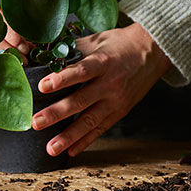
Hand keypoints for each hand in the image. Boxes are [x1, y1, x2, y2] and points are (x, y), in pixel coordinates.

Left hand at [32, 23, 171, 155]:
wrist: (154, 51)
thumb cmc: (120, 43)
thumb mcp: (97, 40)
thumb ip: (72, 49)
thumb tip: (43, 54)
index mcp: (103, 62)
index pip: (81, 72)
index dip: (62, 79)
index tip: (42, 86)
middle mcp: (110, 84)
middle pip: (81, 101)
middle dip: (56, 113)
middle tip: (36, 123)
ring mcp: (116, 100)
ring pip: (90, 121)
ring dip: (69, 136)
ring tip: (51, 148)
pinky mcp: (120, 111)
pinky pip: (100, 129)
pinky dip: (85, 141)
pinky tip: (70, 151)